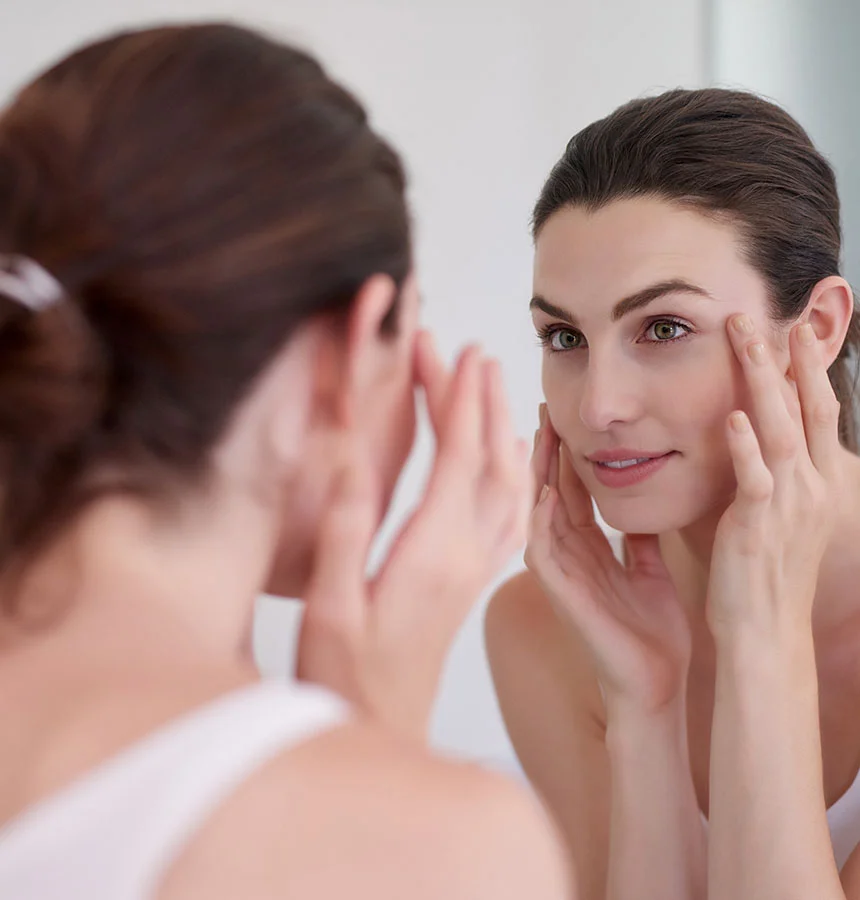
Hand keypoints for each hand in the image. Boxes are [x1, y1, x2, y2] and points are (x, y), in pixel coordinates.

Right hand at [297, 332, 530, 740]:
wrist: (383, 730)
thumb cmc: (345, 676)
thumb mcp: (330, 607)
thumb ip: (346, 535)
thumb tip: (355, 462)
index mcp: (432, 553)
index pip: (457, 458)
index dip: (459, 401)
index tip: (458, 354)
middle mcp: (465, 556)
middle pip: (489, 461)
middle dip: (484, 401)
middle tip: (473, 353)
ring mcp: (474, 569)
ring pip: (508, 486)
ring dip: (504, 432)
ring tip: (494, 389)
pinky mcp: (470, 580)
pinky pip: (510, 516)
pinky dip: (515, 475)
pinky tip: (510, 461)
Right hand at [525, 408, 690, 713]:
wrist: (658, 687)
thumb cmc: (653, 635)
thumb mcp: (651, 570)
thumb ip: (641, 539)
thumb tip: (643, 503)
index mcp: (589, 550)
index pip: (573, 491)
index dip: (569, 454)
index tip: (567, 415)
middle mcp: (569, 556)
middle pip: (551, 492)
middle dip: (547, 451)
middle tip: (544, 408)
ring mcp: (561, 575)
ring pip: (539, 514)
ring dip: (538, 475)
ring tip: (539, 435)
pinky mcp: (561, 595)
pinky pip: (542, 552)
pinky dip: (541, 522)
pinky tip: (545, 491)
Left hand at [707, 316, 838, 640]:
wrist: (766, 630)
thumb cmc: (766, 575)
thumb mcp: (782, 518)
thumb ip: (773, 477)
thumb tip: (755, 440)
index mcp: (820, 485)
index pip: (820, 415)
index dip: (810, 372)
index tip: (795, 332)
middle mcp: (813, 488)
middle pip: (809, 410)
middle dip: (793, 361)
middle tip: (775, 317)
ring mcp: (789, 505)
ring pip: (782, 430)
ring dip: (765, 382)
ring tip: (748, 341)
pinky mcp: (757, 525)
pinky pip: (756, 478)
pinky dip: (746, 446)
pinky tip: (734, 416)